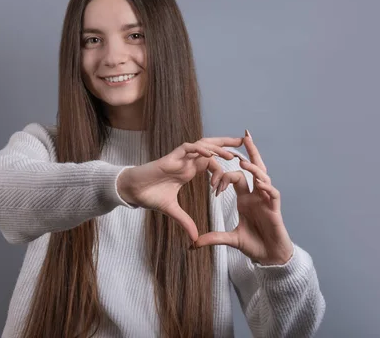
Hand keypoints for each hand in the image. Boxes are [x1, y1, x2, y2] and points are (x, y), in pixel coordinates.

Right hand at [117, 137, 243, 241]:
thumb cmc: (149, 196)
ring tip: (232, 153)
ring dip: (218, 147)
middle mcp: (187, 161)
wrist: (133, 191)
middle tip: (246, 142)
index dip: (222, 171)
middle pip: (211, 147)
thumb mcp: (172, 210)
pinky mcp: (172, 156)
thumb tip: (194, 238)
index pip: (211, 162)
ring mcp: (180, 157)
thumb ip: (185, 221)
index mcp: (189, 170)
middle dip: (227, 144)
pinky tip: (211, 154)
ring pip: (203, 145)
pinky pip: (189, 148)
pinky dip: (200, 150)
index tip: (228, 183)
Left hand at [194, 130, 293, 264]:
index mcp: (246, 198)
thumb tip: (192, 244)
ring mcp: (267, 201)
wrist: (271, 258)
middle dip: (251, 151)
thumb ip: (213, 238)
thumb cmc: (254, 245)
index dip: (224, 176)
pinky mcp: (275, 210)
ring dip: (254, 169)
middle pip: (255, 168)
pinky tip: (259, 184)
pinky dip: (266, 188)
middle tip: (245, 134)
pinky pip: (272, 194)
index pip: (237, 176)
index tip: (213, 185)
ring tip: (242, 161)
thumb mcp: (230, 240)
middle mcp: (257, 195)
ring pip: (264, 177)